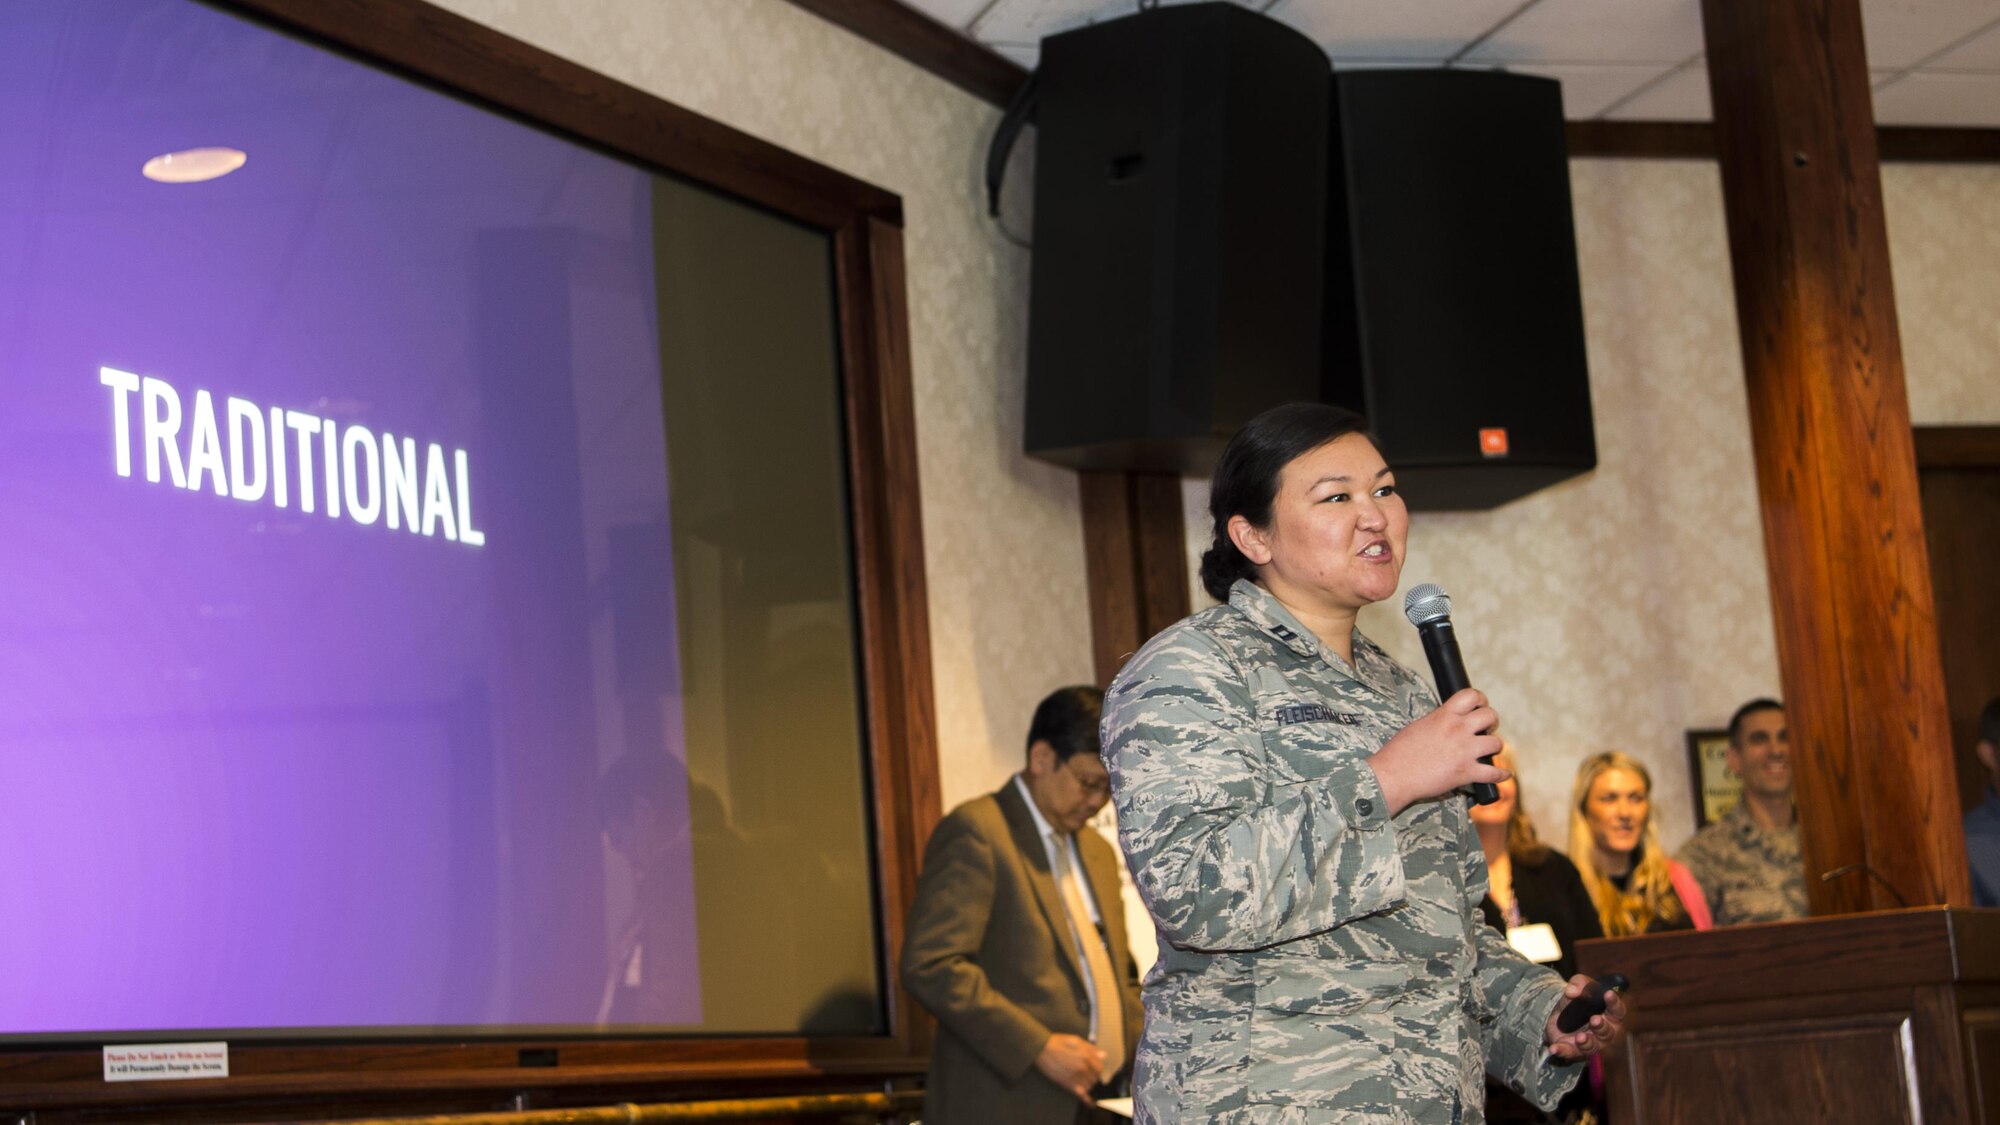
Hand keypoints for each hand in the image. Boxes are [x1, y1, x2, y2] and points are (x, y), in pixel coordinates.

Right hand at [1033, 1033, 1105, 1104]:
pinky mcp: (1068, 1084)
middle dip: (1093, 1077)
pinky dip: (1087, 1100)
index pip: (1099, 1067)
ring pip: (1090, 1086)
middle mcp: (1083, 1067)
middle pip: (1095, 1078)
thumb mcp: (1075, 1039)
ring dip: (1088, 1084)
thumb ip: (1090, 1048)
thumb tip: (1104, 1055)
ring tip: (1082, 1081)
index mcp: (1086, 1056)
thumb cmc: (1056, 1042)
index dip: (1097, 1068)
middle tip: (1086, 1074)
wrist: (1040, 1049)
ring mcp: (1076, 1077)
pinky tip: (1091, 1104)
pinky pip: (1081, 1095)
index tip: (1093, 1069)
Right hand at [1368, 689, 1506, 814]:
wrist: (1392, 775)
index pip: (1471, 695)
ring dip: (1495, 747)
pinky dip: (1501, 775)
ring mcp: (1464, 751)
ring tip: (1489, 751)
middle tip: (1486, 729)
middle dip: (1492, 722)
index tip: (1480, 706)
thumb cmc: (1398, 753)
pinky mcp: (1466, 772)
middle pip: (1490, 716)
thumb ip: (1438, 720)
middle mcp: (1457, 729)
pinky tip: (1504, 775)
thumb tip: (1448, 720)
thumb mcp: (1418, 726)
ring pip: (1496, 743)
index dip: (1481, 699)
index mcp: (1443, 715)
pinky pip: (1494, 773)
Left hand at [1544, 975, 1629, 1061]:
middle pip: (1608, 1033)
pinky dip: (1562, 1051)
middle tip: (1594, 1020)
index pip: (1617, 1010)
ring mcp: (1590, 1043)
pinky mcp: (1574, 1050)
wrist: (1558, 1013)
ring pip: (1592, 1046)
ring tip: (1579, 1037)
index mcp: (1610, 1015)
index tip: (1608, 994)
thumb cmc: (1578, 999)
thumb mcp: (1578, 986)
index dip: (1614, 1003)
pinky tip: (1554, 1048)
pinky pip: (1569, 1052)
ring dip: (1586, 1042)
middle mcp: (1604, 1032)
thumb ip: (1578, 983)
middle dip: (1602, 1027)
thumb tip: (1572, 991)